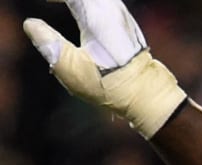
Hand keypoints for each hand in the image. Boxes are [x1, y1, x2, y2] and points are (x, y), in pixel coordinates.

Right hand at [24, 0, 185, 137]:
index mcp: (98, 17)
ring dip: (74, 0)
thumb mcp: (72, 69)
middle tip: (48, 3)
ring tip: (55, 3)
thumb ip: (49, 44)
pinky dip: (84, 1)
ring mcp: (121, 14)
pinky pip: (101, 1)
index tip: (41, 3)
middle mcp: (113, 10)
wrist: (146, 96)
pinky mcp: (123, 22)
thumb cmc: (109, 86)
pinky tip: (73, 5)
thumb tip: (32, 24)